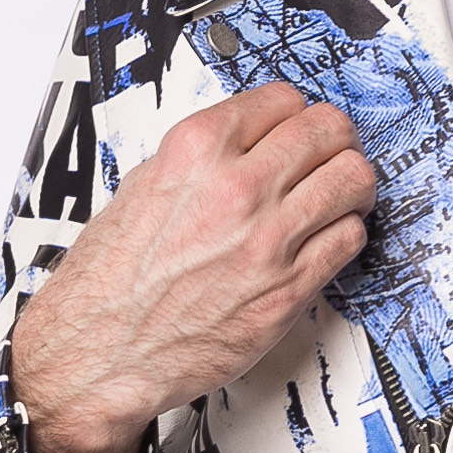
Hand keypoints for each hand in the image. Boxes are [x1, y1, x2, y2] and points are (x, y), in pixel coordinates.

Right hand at [12, 85, 376, 452]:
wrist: (98, 353)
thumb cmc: (109, 281)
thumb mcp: (143, 188)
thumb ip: (202, 160)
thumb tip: (246, 145)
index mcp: (195, 151)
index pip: (282, 99)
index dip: (294, 114)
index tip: (294, 128)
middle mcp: (237, 188)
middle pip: (329, 131)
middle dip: (333, 140)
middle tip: (328, 156)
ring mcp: (268, 240)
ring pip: (353, 180)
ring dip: (350, 184)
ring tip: (336, 196)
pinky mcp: (289, 289)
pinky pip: (350, 239)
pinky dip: (345, 233)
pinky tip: (324, 239)